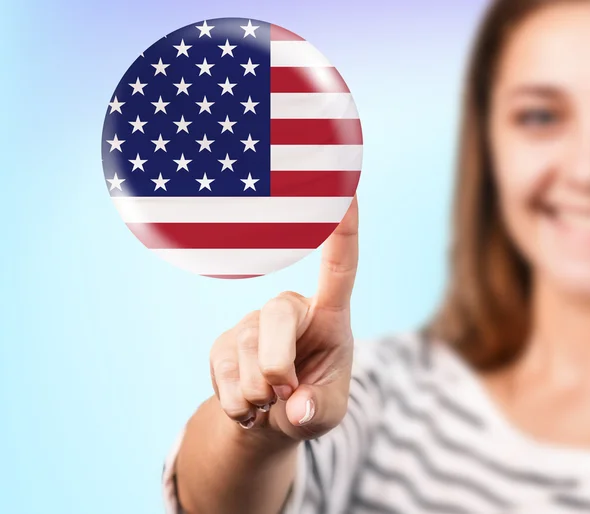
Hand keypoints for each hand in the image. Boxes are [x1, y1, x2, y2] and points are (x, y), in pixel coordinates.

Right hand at [209, 196, 358, 439]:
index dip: (343, 229)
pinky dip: (237, 402)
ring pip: (247, 350)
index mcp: (329, 316)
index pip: (339, 267)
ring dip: (258, 393)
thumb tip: (295, 409)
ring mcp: (253, 323)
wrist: (271, 419)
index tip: (347, 186)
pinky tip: (248, 405)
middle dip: (277, 366)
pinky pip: (223, 371)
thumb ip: (319, 409)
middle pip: (277, 315)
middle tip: (283, 394)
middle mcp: (290, 309)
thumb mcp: (327, 412)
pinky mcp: (224, 342)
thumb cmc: (310, 403)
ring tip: (268, 403)